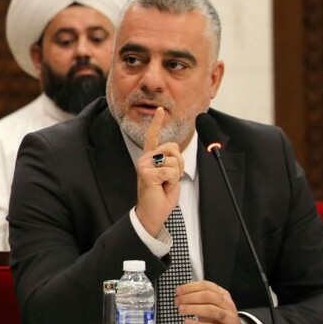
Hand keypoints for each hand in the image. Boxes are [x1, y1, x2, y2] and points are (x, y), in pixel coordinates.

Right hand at [135, 107, 184, 235]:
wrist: (152, 214)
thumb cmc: (161, 195)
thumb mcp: (171, 174)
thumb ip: (173, 160)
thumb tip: (177, 149)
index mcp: (150, 158)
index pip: (153, 136)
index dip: (157, 123)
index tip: (160, 110)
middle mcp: (145, 158)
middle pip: (173, 147)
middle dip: (179, 163)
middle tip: (169, 178)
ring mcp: (143, 165)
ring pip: (174, 159)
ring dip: (176, 174)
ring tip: (165, 184)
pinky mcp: (146, 173)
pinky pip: (170, 171)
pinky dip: (171, 182)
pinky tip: (162, 188)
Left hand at [176, 281, 243, 323]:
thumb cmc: (217, 319)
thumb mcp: (209, 306)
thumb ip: (198, 299)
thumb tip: (180, 294)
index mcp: (223, 295)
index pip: (207, 286)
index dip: (191, 287)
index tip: (178, 291)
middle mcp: (227, 305)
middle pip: (208, 296)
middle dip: (190, 297)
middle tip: (177, 301)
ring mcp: (228, 319)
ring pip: (210, 310)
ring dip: (192, 308)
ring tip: (181, 310)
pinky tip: (187, 322)